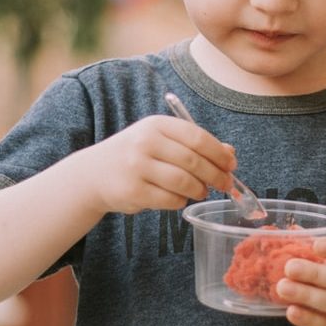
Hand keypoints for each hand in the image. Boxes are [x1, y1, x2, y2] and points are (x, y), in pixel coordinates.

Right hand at [79, 115, 236, 214]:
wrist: (94, 173)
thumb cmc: (136, 155)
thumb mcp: (162, 140)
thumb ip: (194, 144)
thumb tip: (230, 153)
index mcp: (157, 125)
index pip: (197, 137)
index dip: (219, 153)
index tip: (231, 164)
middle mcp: (145, 142)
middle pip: (193, 160)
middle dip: (215, 174)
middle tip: (225, 183)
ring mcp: (137, 167)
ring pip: (183, 182)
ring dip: (199, 189)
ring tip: (201, 190)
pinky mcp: (133, 191)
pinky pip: (170, 199)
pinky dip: (181, 201)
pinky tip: (180, 197)